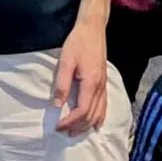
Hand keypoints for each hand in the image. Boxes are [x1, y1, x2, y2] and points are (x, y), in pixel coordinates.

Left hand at [53, 21, 108, 135]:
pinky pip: (105, 106)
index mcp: (91, 82)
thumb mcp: (66, 61)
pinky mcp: (104, 82)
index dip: (70, 121)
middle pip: (92, 115)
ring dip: (87, 125)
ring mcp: (104, 85)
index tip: (58, 126)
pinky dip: (99, 118)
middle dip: (77, 127)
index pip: (82, 110)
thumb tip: (56, 105)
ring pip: (100, 113)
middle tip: (63, 132)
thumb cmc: (78, 43)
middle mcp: (100, 87)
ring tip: (75, 132)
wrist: (93, 28)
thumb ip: (62, 84)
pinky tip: (94, 123)